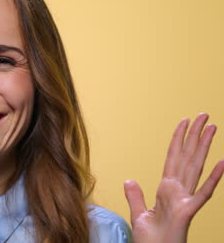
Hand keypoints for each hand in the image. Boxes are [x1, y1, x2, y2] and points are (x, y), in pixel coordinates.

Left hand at [124, 113, 223, 242]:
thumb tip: (130, 180)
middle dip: (194, 135)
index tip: (184, 122)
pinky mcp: (188, 212)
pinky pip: (202, 193)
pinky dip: (213, 179)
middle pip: (187, 157)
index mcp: (166, 190)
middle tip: (204, 114)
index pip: (173, 158)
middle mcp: (177, 191)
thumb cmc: (150, 241)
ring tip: (212, 127)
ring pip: (195, 168)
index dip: (178, 140)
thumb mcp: (139, 215)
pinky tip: (222, 162)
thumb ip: (135, 196)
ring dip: (203, 147)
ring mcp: (184, 200)